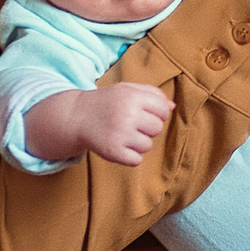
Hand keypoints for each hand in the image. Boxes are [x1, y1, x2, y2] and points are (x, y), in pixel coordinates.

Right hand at [30, 83, 172, 166]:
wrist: (76, 117)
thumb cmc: (107, 102)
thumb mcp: (127, 90)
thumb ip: (152, 94)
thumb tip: (172, 107)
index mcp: (132, 96)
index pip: (163, 110)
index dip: (157, 113)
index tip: (143, 113)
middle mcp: (127, 114)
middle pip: (157, 128)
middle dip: (147, 128)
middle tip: (130, 124)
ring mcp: (120, 134)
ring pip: (148, 145)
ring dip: (138, 143)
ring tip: (122, 134)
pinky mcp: (113, 152)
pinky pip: (136, 160)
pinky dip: (130, 156)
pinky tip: (119, 146)